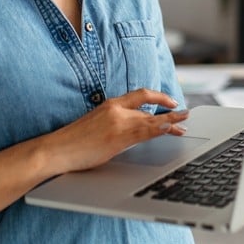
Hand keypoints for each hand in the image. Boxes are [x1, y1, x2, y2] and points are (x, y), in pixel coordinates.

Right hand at [36, 88, 189, 175]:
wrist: (57, 149)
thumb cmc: (73, 141)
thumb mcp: (96, 124)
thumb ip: (115, 123)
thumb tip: (132, 130)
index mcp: (109, 104)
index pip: (140, 94)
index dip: (158, 96)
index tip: (171, 101)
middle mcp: (115, 110)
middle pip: (149, 109)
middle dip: (169, 113)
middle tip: (185, 114)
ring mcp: (117, 123)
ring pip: (150, 120)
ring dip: (171, 122)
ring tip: (184, 124)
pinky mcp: (117, 137)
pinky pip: (144, 133)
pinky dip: (159, 130)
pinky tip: (170, 129)